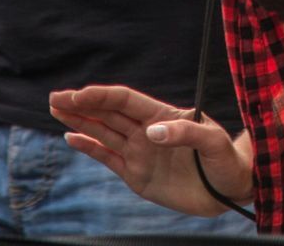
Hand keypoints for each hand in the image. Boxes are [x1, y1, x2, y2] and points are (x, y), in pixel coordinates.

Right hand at [49, 85, 251, 216]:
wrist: (228, 190)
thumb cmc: (225, 160)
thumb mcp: (212, 141)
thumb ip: (185, 133)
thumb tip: (152, 132)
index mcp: (163, 114)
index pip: (124, 100)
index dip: (101, 95)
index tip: (78, 94)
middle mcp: (146, 130)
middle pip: (108, 113)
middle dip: (81, 104)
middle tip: (55, 97)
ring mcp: (140, 152)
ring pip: (103, 132)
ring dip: (80, 121)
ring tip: (56, 109)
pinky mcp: (136, 175)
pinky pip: (108, 158)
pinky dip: (89, 148)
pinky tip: (71, 137)